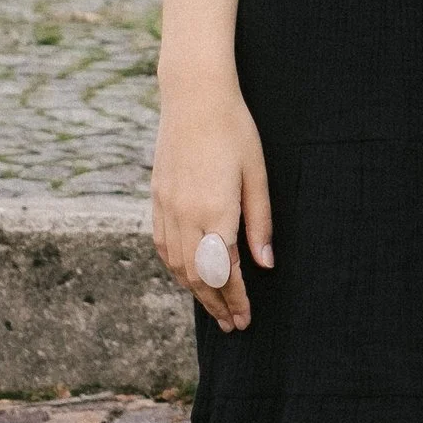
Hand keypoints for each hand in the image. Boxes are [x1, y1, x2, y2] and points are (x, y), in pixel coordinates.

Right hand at [151, 76, 273, 330]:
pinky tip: (188, 274)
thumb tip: (265, 264)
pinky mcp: (157, 198)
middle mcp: (186, 216)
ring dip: (195, 291)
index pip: (225, 272)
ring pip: (177, 265)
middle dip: (216, 304)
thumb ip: (260, 222)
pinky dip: (175, 267)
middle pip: (198, 276)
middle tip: (232, 325)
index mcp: (216, 212)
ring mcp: (167, 208)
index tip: (246, 319)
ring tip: (214, 307)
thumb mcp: (258, 175)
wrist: (194, 97)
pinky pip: (163, 245)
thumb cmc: (235, 131)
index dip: (236, 299)